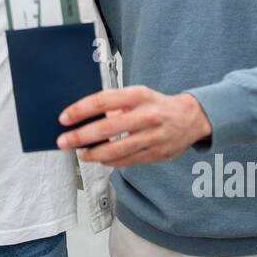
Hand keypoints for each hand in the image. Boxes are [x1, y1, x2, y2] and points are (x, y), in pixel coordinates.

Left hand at [56, 86, 211, 165]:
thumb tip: (85, 116)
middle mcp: (146, 115)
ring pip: (116, 150)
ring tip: (82, 154)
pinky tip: (101, 159)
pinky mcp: (156, 153)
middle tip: (64, 141)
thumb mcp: (138, 95)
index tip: (64, 118)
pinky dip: (111, 161)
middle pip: (106, 128)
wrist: (191, 118)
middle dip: (80, 137)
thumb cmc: (157, 105)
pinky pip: (128, 160)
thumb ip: (115, 104)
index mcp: (139, 95)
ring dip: (94, 154)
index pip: (102, 100)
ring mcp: (153, 136)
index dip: (80, 110)